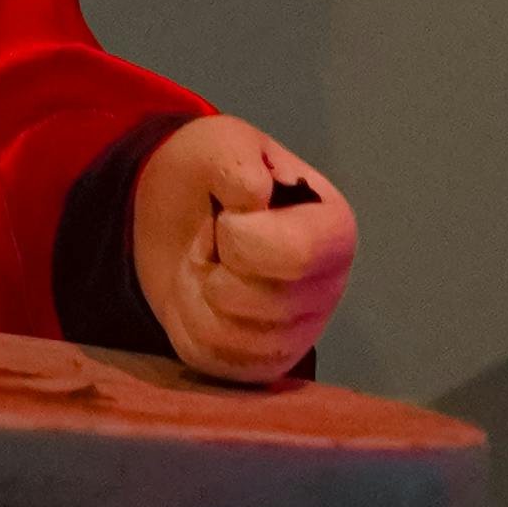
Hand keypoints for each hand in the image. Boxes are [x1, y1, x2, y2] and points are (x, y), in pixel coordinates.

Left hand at [134, 115, 356, 383]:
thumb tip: (253, 198)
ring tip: (210, 265)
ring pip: (235, 336)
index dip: (240, 235)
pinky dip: (189, 324)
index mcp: (334, 230)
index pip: (297, 255)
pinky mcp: (260, 362)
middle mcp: (328, 288)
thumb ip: (236, 161)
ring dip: (199, 293)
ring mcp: (297, 332)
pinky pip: (215, 359)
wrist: (174, 215)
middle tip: (215, 239)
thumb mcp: (218, 144)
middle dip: (217, 264)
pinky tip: (200, 296)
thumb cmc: (208, 176)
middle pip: (263, 302)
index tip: (227, 213)